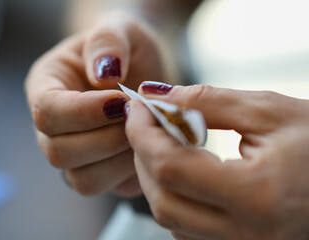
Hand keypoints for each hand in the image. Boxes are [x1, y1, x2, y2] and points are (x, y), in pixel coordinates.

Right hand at [25, 11, 168, 196]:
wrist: (142, 69)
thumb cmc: (126, 47)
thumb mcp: (119, 28)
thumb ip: (108, 40)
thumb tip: (104, 75)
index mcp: (45, 88)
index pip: (46, 111)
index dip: (83, 112)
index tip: (121, 100)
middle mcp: (54, 128)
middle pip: (58, 152)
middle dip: (105, 138)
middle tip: (137, 116)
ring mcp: (75, 153)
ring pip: (83, 179)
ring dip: (119, 159)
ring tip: (144, 130)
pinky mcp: (100, 171)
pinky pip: (110, 188)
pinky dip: (132, 172)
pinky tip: (148, 144)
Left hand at [126, 82, 308, 238]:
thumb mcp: (270, 112)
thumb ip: (209, 102)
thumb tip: (159, 96)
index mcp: (258, 197)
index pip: (171, 168)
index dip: (143, 134)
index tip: (137, 109)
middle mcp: (247, 236)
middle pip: (161, 199)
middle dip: (143, 156)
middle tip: (146, 123)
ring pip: (169, 217)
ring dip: (155, 176)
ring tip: (164, 142)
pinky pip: (186, 227)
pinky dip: (173, 195)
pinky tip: (182, 169)